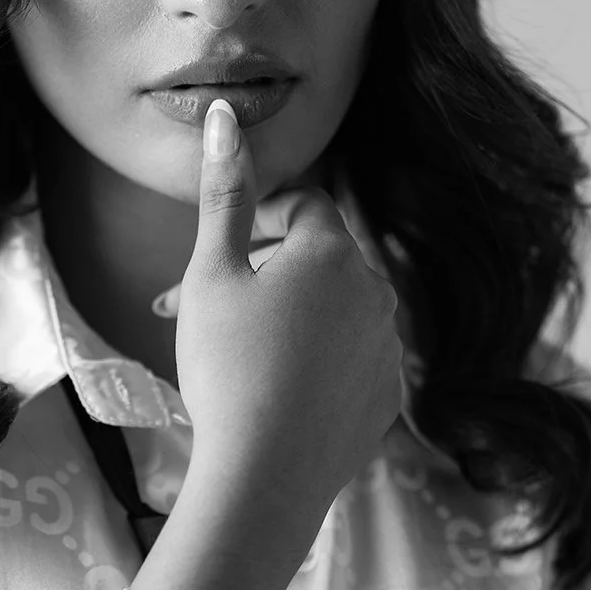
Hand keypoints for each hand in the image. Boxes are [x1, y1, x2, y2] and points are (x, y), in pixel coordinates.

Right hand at [176, 97, 403, 540]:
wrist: (264, 478)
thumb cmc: (228, 368)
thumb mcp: (212, 274)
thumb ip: (224, 193)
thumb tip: (224, 111)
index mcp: (333, 252)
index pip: (303, 206)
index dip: (258, 218)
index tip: (220, 251)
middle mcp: (375, 292)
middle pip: (318, 261)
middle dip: (264, 274)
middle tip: (203, 310)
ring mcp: (387, 349)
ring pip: (334, 315)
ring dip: (289, 320)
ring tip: (235, 357)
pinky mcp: (386, 400)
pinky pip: (349, 364)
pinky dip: (314, 367)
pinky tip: (273, 394)